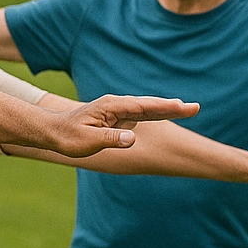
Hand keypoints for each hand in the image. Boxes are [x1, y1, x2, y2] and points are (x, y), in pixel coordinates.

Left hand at [51, 96, 198, 157]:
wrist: (52, 132)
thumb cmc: (68, 137)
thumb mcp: (88, 141)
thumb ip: (110, 139)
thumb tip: (132, 138)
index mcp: (110, 107)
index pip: (142, 107)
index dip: (163, 107)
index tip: (181, 107)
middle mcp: (116, 105)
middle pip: (149, 105)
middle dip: (172, 106)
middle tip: (195, 107)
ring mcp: (117, 110)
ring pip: (146, 109)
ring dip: (166, 109)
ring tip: (188, 109)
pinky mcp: (117, 118)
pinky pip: (140, 115)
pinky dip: (156, 113)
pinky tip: (168, 113)